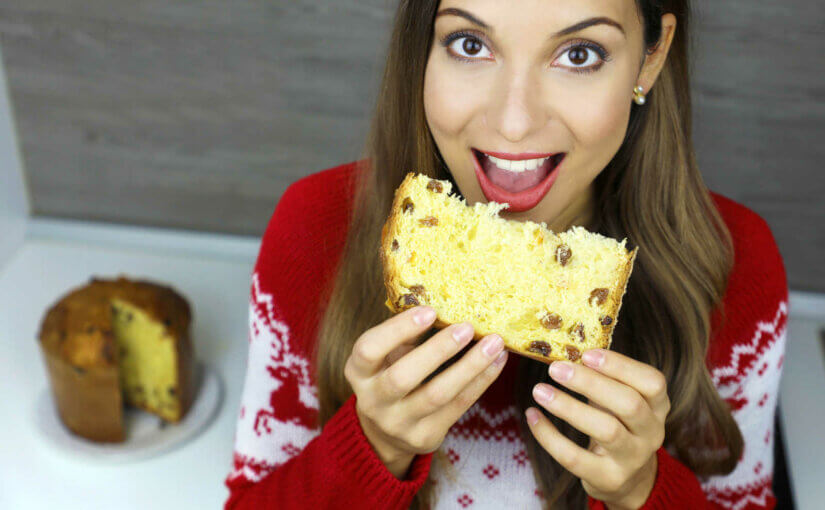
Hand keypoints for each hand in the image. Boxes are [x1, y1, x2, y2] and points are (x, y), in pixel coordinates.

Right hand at [344, 306, 508, 478]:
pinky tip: (496, 362)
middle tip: (467, 328)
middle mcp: (373, 400)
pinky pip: (457, 406)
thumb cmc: (390, 378)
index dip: (398, 330)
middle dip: (438, 350)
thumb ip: (407, 336)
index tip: (430, 311)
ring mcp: (398, 423)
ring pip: (437, 394)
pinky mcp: (424, 436)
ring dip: (470, 366)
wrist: (386, 433)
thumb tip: (447, 304)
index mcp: (358, 372)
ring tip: (494, 343)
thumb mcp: (387, 357)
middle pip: (403, 377)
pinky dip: (480, 381)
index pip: (369, 349)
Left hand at [524, 349, 669, 508]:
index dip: (621, 365)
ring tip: (539, 391)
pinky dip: (549, 436)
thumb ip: (603, 377)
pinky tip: (532, 416)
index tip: (587, 353)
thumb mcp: (618, 399)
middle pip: (629, 404)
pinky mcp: (608, 478)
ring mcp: (632, 458)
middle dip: (590, 383)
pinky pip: (575, 457)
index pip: (652, 382)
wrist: (626, 478)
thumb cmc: (617, 423)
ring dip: (568, 407)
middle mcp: (651, 432)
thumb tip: (566, 347)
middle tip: (555, 368)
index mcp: (657, 405)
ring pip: (606, 430)